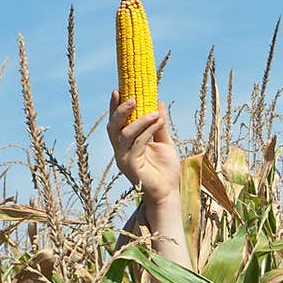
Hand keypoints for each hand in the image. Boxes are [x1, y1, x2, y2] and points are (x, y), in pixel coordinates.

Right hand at [106, 92, 180, 206]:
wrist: (169, 192)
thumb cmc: (166, 169)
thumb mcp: (164, 142)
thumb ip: (159, 124)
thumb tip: (158, 101)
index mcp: (125, 144)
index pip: (116, 123)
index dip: (115, 107)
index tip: (118, 90)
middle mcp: (121, 151)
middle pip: (113, 127)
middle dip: (120, 111)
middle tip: (133, 98)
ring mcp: (124, 159)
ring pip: (124, 134)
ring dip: (140, 120)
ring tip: (154, 113)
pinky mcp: (130, 166)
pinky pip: (137, 144)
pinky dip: (147, 131)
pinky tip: (158, 122)